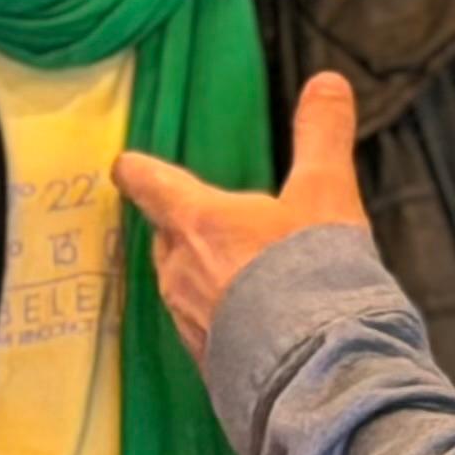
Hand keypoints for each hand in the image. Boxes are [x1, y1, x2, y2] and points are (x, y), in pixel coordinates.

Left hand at [115, 75, 369, 356]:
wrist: (319, 372)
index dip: (137, 170)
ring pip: (182, 287)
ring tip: (249, 280)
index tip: (126, 165)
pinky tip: (258, 328)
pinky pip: (204, 332)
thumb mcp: (327, 195)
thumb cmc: (315, 276)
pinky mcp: (207, 365)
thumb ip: (322, 136)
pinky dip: (224, 322)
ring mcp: (188, 321)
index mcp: (198, 222)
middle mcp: (180, 271)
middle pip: (166, 239)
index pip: (148, 183)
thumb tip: (327, 81)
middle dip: (186, 230)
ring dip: (207, 278)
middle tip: (219, 226)